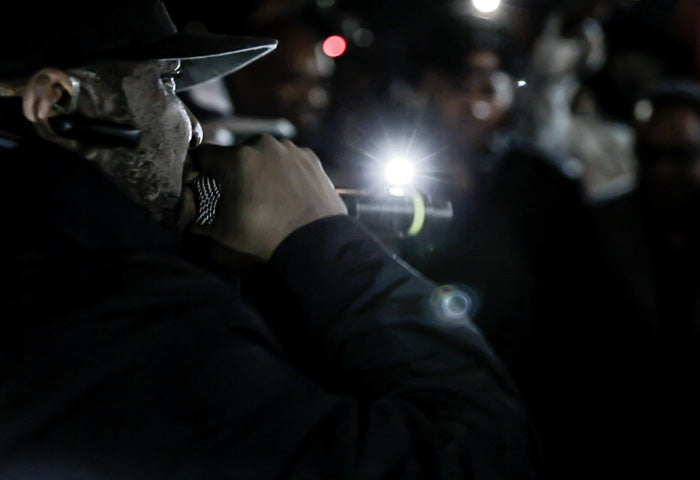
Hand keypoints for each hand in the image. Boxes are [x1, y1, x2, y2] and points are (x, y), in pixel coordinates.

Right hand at [186, 135, 347, 261]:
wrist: (315, 246)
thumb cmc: (263, 241)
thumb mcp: (218, 239)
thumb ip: (191, 225)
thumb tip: (181, 217)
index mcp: (236, 158)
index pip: (202, 156)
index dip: (196, 172)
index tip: (197, 187)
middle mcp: (263, 145)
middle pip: (236, 155)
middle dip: (232, 173)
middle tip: (236, 200)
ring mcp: (291, 149)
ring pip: (264, 156)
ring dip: (260, 172)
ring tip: (265, 199)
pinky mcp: (312, 159)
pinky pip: (289, 162)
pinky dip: (285, 174)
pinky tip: (287, 196)